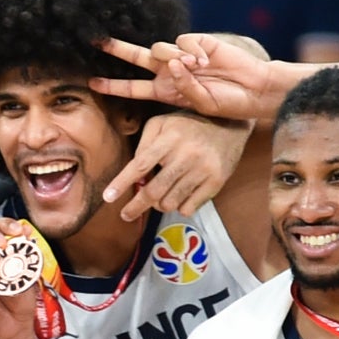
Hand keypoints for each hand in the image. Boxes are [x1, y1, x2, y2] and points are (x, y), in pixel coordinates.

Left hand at [90, 34, 273, 121]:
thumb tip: (173, 65)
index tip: (92, 82)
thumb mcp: (201, 105)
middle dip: (117, 49)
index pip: (133, 88)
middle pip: (137, 57)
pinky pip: (182, 42)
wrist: (253, 88)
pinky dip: (192, 51)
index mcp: (166, 91)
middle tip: (97, 41)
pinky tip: (205, 60)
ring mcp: (182, 55)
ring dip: (174, 59)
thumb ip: (184, 87)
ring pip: (159, 49)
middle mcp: (170, 71)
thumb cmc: (228, 103)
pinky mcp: (197, 41)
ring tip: (197, 69)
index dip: (113, 85)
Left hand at [108, 111, 251, 220]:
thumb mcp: (162, 123)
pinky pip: (189, 207)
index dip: (122, 183)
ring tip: (158, 198)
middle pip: (154, 190)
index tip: (108, 198)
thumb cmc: (188, 125)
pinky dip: (179, 207)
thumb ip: (144, 144)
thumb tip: (134, 174)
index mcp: (170, 138)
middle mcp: (186, 155)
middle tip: (125, 214)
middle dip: (135, 206)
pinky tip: (179, 197)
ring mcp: (203, 170)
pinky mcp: (216, 182)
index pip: (140, 165)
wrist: (231, 125)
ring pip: (170, 202)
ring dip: (159, 205)